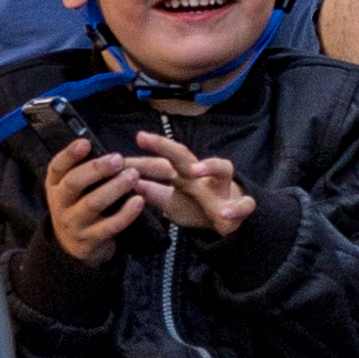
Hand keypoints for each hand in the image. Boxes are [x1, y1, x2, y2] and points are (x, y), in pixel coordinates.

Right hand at [43, 137, 145, 264]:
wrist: (72, 245)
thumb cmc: (78, 205)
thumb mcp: (72, 187)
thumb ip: (82, 168)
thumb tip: (100, 146)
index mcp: (55, 184)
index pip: (57, 167)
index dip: (70, 154)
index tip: (86, 143)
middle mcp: (60, 203)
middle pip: (73, 183)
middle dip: (96, 169)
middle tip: (118, 159)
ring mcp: (73, 223)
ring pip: (93, 203)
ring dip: (114, 188)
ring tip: (133, 176)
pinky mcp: (88, 240)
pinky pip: (109, 226)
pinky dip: (125, 214)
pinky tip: (139, 201)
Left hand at [131, 130, 256, 238]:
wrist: (229, 219)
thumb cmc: (196, 205)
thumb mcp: (170, 201)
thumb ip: (150, 192)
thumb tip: (127, 182)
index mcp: (182, 175)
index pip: (158, 164)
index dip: (138, 162)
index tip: (116, 160)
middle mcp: (202, 176)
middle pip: (184, 155)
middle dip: (165, 146)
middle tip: (144, 138)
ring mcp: (222, 188)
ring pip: (223, 168)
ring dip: (209, 166)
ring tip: (194, 171)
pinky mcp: (239, 206)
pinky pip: (242, 204)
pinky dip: (235, 208)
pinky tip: (225, 214)